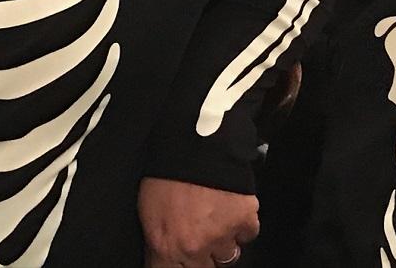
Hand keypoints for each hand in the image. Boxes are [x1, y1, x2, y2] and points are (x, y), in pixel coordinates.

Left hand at [140, 177, 258, 267]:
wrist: (196, 140)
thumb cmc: (167, 170)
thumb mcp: (148, 209)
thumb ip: (156, 242)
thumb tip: (161, 258)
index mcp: (166, 246)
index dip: (175, 267)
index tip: (179, 260)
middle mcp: (195, 248)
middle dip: (200, 259)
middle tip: (198, 239)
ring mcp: (222, 236)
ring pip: (227, 257)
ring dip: (221, 242)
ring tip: (214, 219)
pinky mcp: (244, 220)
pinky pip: (247, 235)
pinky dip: (241, 225)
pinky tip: (230, 209)